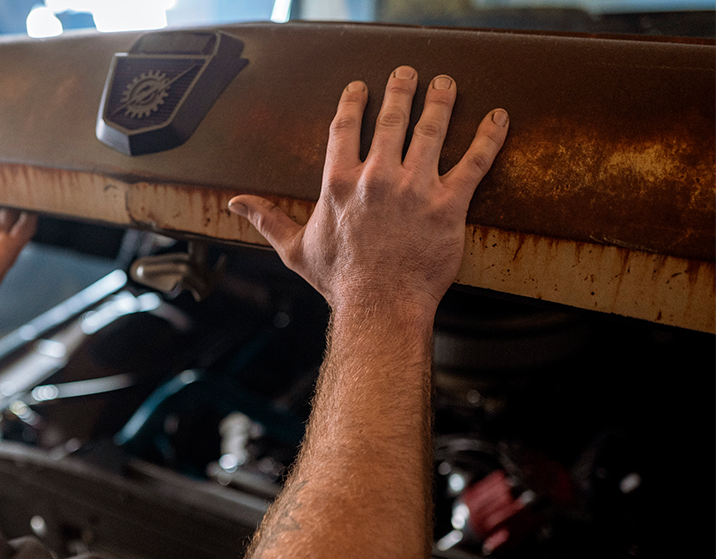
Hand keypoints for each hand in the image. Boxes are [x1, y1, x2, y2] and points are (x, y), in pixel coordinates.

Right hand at [228, 66, 507, 320]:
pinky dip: (490, 137)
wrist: (379, 308)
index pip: (345, 128)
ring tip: (446, 84)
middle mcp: (375, 178)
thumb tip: (236, 204)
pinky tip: (499, 118)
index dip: (353, 103)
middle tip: (407, 74)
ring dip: (441, 101)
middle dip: (400, 89)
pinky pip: (474, 162)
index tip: (360, 88)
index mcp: (338, 183)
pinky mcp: (448, 204)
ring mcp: (414, 189)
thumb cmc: (339, 282)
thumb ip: (267, 219)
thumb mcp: (294, 249)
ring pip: (431, 130)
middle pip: (390, 119)